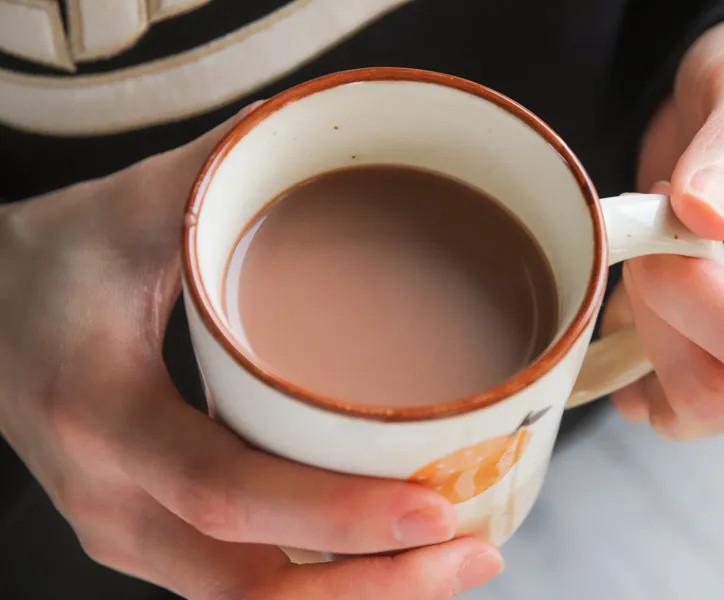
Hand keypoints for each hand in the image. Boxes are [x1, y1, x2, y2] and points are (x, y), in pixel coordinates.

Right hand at [0, 108, 501, 598]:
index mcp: (101, 412)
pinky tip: (384, 562)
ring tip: (449, 562)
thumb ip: (222, 169)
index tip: (434, 506)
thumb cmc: (47, 266)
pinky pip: (239, 587)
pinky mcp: (147, 537)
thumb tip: (321, 131)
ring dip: (354, 596)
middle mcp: (109, 497)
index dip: (333, 513)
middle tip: (471, 551)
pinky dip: (319, 586)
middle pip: (249, 585)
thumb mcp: (126, 208)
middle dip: (373, 585)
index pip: (224, 490)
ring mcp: (126, 531)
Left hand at [604, 15, 723, 439]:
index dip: (682, 290)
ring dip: (642, 334)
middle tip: (656, 230)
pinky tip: (637, 302)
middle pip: (713, 385)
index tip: (664, 216)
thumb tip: (703, 216)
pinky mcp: (721, 364)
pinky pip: (664, 406)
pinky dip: (631, 364)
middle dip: (656, 308)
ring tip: (656, 258)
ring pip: (684, 405)